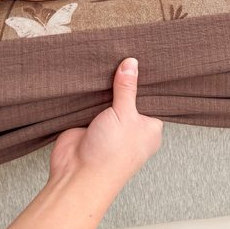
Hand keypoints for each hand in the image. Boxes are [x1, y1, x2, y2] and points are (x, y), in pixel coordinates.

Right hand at [49, 58, 162, 192]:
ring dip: (105, 86)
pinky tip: (90, 73)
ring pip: (109, 97)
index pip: (152, 98)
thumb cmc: (110, 156)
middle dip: (124, 80)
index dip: (147, 80)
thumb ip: (127, 88)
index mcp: (149, 128)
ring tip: (106, 58)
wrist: (77, 175)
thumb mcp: (125, 115)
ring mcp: (109, 124)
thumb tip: (131, 63)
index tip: (144, 57)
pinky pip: (91, 101)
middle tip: (123, 52)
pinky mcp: (89, 122)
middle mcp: (130, 127)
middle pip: (129, 95)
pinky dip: (89, 91)